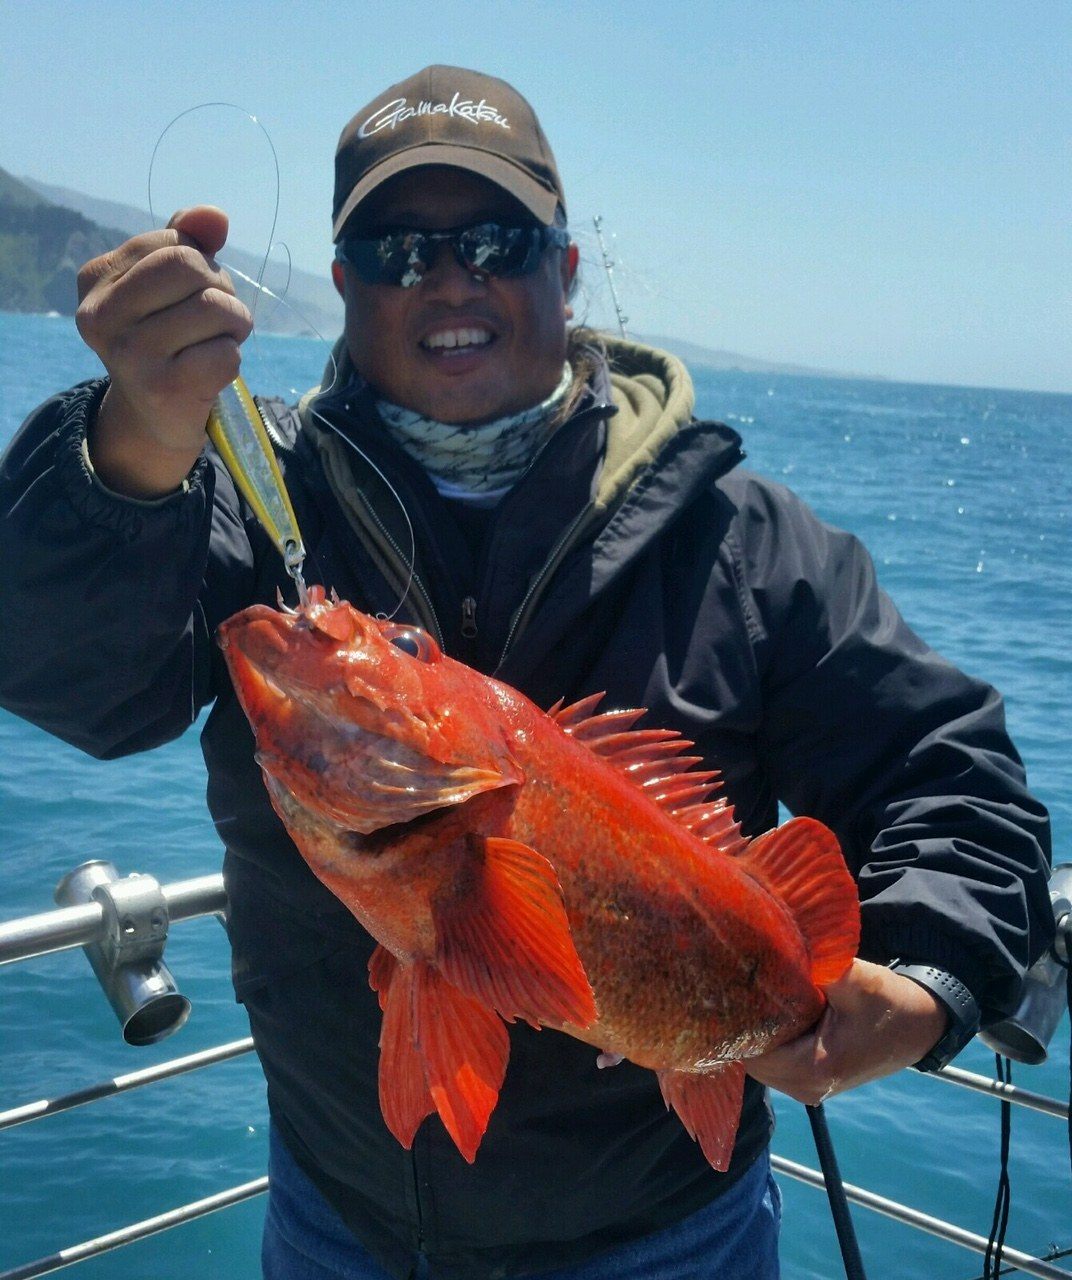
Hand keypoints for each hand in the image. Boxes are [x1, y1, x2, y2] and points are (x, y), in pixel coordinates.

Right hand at [76, 206, 253, 496]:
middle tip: (218, 317)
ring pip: (214, 308)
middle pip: (190, 266)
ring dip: (235, 325)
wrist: (155, 417)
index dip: (201, 263)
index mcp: (95, 280)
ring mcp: (129, 354)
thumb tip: (214, 216)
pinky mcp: (163, 389)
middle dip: (222, 289)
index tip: (193, 293)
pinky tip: (212, 372)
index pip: (174, 240)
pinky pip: (226, 354)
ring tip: (219, 342)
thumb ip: (188, 241)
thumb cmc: (168, 340)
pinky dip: (232, 359)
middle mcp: (101, 316)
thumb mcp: (169, 287)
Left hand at [746, 959, 949, 1104]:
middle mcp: (805, 1088)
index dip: (741, 1013)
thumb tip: (779, 945)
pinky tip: (776, 1009)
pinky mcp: (808, 1082)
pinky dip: (769, 1036)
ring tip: (762, 993)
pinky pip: (772, 1059)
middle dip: (745, 1019)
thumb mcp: (859, 979)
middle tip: (746, 981)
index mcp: (814, 1069)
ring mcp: (805, 1089)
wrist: (918, 1027)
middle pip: (749, 1054)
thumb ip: (819, 967)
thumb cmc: (889, 1003)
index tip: (740, 982)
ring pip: (758, 1058)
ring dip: (757, 1028)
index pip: (750, 1045)